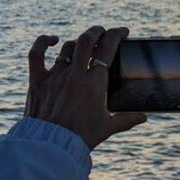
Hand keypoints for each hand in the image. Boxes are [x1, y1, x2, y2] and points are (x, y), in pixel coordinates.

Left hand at [24, 26, 146, 149]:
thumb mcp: (107, 128)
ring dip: (78, 43)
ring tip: (85, 45)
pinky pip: (36, 54)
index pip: (108, 49)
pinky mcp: (37, 81)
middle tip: (103, 32)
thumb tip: (144, 117)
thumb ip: (126, 119)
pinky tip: (52, 40)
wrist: (50, 147)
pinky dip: (42, 42)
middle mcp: (74, 75)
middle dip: (97, 31)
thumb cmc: (81, 138)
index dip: (116, 35)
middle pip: (87, 40)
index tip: (122, 32)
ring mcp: (54, 76)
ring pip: (67, 47)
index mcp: (94, 84)